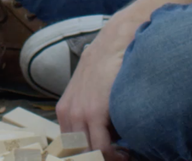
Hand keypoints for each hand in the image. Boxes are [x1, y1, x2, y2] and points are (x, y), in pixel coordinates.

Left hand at [57, 17, 136, 158]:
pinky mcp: (93, 113)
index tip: (103, 156)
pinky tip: (126, 152)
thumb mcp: (93, 91)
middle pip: (76, 152)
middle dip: (94, 158)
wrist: (116, 41)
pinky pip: (101, 147)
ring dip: (106, 158)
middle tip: (116, 157)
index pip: (69, 146)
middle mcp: (67, 114)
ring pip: (88, 152)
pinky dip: (115, 155)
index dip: (85, 155)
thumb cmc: (110, 65)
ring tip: (123, 157)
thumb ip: (93, 114)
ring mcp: (78, 113)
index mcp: (65, 111)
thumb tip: (109, 136)